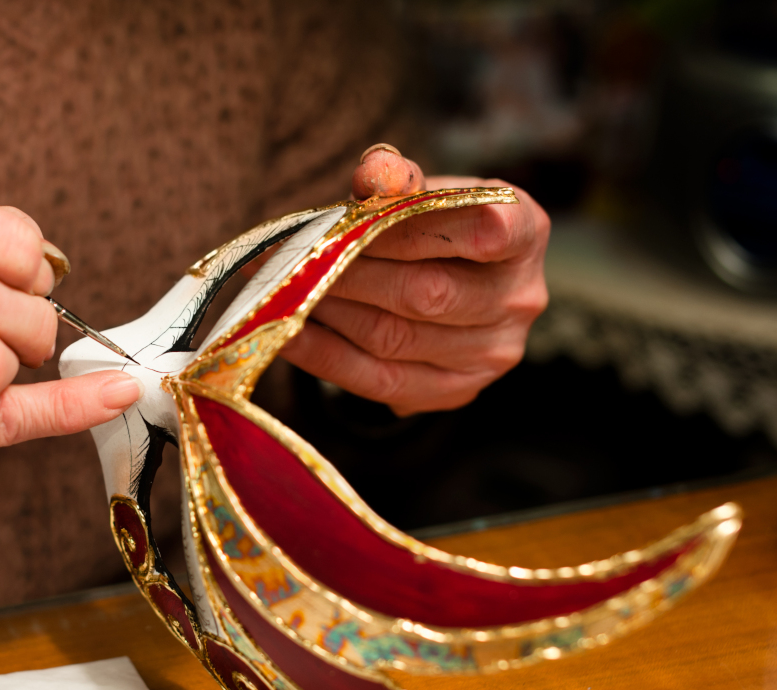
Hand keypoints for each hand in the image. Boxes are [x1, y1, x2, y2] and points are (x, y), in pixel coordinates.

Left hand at [282, 145, 549, 415]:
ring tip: (286, 291)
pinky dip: (324, 357)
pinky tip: (288, 333)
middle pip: (426, 293)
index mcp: (526, 230)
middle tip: (296, 260)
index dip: (412, 228)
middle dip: (350, 273)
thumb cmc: (433, 222)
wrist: (447, 277)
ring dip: (329, 313)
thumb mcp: (422, 186)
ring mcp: (492, 353)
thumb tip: (373, 176)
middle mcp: (521, 298)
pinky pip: (378, 380)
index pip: (484, 232)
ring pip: (394, 338)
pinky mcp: (455, 391)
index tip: (354, 220)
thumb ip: (396, 175)